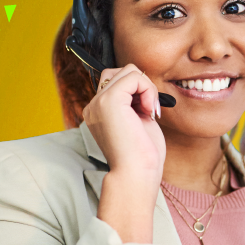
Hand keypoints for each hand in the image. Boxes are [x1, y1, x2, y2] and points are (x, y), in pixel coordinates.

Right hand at [82, 64, 165, 185]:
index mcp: (98, 112)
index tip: (149, 112)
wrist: (136, 173)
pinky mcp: (110, 100)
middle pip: (121, 71)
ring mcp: (99, 102)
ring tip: (150, 111)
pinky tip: (149, 110)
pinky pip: (134, 76)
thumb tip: (143, 80)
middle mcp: (94, 106)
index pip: (117, 82)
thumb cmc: (142, 155)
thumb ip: (135, 101)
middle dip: (142, 85)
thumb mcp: (138, 121)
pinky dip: (148, 89)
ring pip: (129, 71)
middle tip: (151, 109)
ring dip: (147, 87)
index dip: (138, 91)